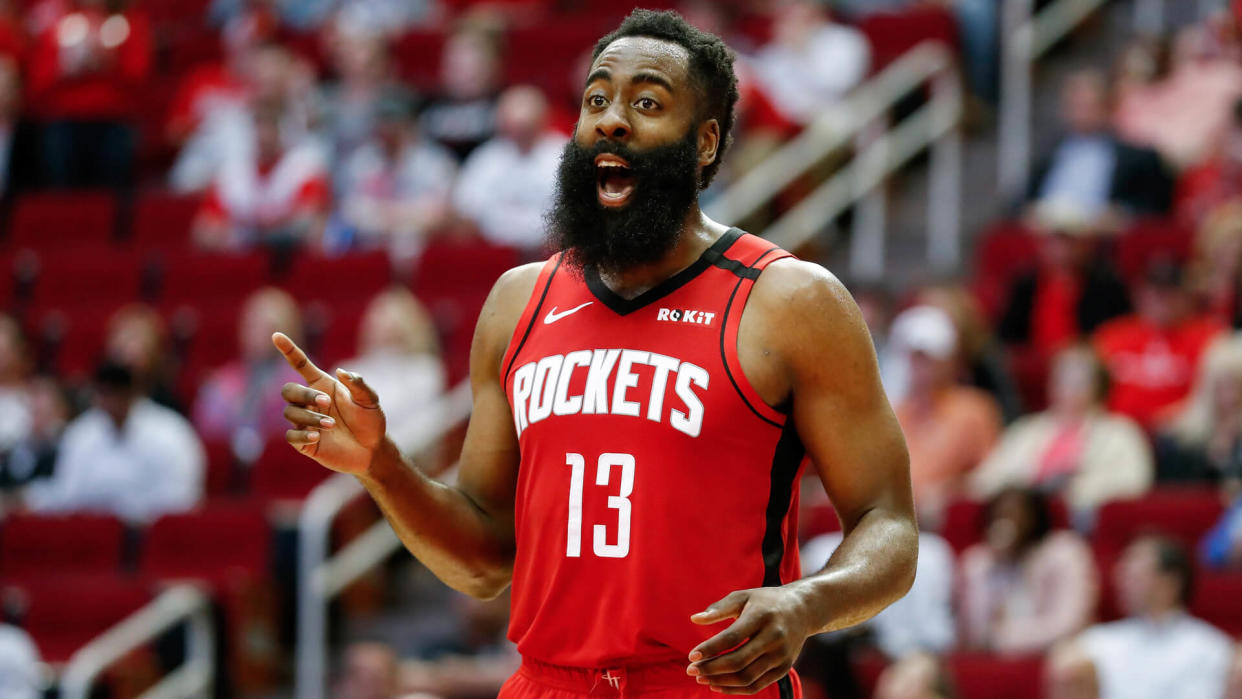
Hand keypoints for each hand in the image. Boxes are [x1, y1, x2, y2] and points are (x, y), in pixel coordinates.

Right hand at [273, 332, 386, 474]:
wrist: (373, 450)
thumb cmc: (371, 421)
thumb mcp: (370, 400)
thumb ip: (358, 384)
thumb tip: (341, 371)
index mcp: (323, 385)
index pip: (300, 364)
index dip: (288, 350)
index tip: (276, 335)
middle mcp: (310, 402)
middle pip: (288, 390)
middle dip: (305, 395)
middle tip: (326, 402)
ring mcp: (305, 422)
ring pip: (290, 413)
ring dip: (310, 417)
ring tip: (332, 425)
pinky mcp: (305, 442)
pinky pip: (291, 435)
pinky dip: (302, 435)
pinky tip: (317, 437)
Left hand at [686, 587, 814, 694]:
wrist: (803, 610)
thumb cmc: (765, 601)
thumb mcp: (743, 597)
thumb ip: (719, 608)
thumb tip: (694, 619)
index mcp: (762, 616)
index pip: (732, 637)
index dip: (710, 648)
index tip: (691, 656)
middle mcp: (774, 637)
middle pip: (739, 660)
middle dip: (711, 668)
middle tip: (691, 671)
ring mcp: (781, 655)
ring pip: (747, 677)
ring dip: (720, 681)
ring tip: (701, 678)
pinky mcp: (784, 668)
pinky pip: (757, 685)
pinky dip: (735, 689)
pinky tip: (717, 685)